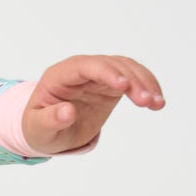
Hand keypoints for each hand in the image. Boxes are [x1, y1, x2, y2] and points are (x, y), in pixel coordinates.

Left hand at [22, 55, 164, 155]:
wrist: (48, 130)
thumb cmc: (39, 127)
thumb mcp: (38, 129)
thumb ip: (50, 120)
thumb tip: (67, 112)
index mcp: (58, 76)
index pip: (84, 66)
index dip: (104, 72)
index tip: (123, 85)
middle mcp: (80, 69)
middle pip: (110, 65)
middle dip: (131, 80)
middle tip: (147, 101)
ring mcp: (97, 74)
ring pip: (126, 68)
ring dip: (144, 82)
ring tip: (157, 104)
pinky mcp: (111, 83)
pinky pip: (132, 78)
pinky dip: (146, 87)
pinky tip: (157, 101)